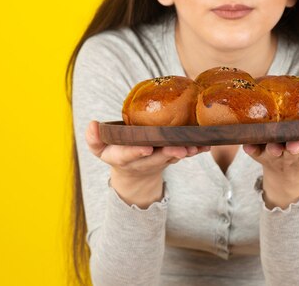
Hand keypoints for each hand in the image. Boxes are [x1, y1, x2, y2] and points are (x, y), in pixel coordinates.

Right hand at [85, 120, 210, 206]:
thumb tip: (91, 125)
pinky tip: (207, 144)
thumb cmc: (116, 152)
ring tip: (196, 146)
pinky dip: (196, 149)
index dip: (137, 152)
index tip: (145, 148)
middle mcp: (144, 161)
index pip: (130, 156)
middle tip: (180, 148)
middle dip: (169, 153)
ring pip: (174, 157)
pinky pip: (185, 153)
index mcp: (125, 158)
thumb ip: (95, 139)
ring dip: (186, 152)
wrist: (135, 172)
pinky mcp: (173, 157)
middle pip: (157, 158)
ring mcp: (160, 160)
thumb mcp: (101, 148)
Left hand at [242, 111, 298, 207]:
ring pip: (272, 152)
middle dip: (292, 149)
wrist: (288, 172)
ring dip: (273, 150)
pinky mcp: (259, 153)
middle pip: (290, 152)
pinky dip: (251, 149)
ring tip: (273, 147)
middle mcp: (290, 154)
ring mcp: (274, 154)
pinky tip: (247, 144)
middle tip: (294, 145)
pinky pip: (253, 151)